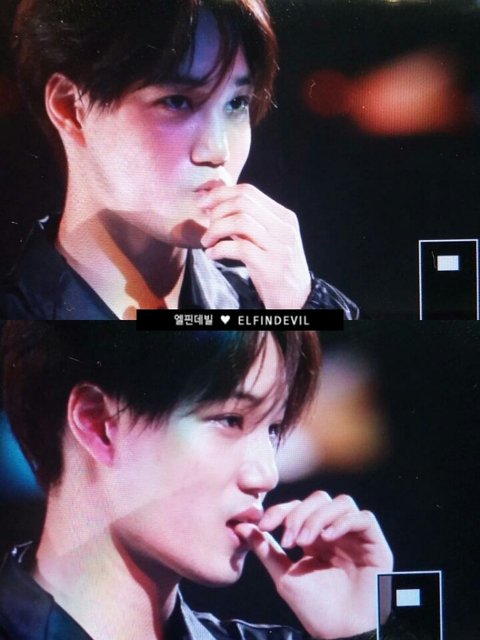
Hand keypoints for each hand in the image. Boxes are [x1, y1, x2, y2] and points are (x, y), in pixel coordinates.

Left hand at [199, 184, 310, 308]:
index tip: (203, 204)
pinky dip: (219, 249)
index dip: (221, 194)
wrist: (297, 299)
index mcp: (284, 217)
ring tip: (207, 242)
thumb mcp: (266, 240)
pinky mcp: (271, 266)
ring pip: (240, 222)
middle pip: (243, 202)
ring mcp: (279, 247)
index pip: (248, 191)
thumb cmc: (276, 269)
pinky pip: (240, 248)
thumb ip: (246, 223)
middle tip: (206, 228)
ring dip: (215, 230)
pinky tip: (212, 255)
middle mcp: (284, 228)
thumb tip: (214, 206)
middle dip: (216, 211)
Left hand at [235, 491, 393, 639]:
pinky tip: (329, 538)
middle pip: (319, 498)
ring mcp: (356, 536)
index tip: (264, 524)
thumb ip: (266, 550)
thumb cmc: (316, 610)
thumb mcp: (285, 576)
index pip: (298, 507)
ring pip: (341, 503)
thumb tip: (242, 527)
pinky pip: (364, 517)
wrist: (342, 634)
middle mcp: (336, 532)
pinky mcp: (375, 543)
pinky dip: (343, 522)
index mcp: (315, 537)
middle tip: (291, 539)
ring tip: (307, 541)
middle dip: (300, 513)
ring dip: (319, 517)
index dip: (281, 510)